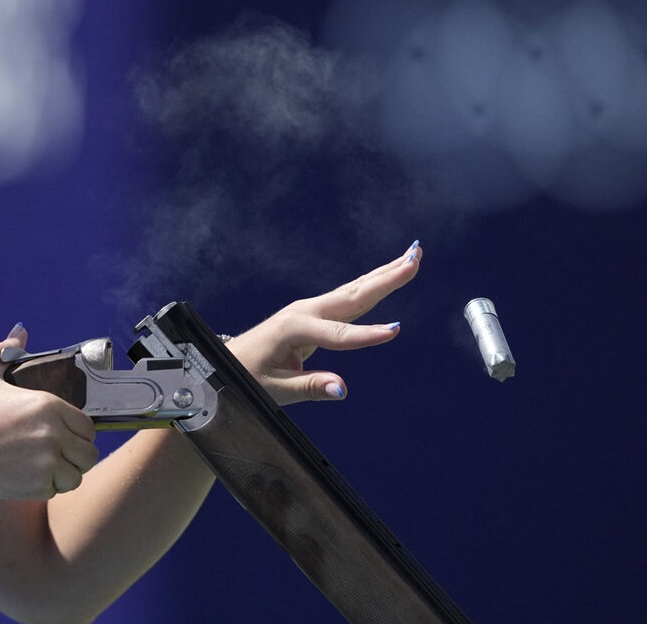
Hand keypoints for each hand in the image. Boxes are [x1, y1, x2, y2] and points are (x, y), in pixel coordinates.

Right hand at [0, 326, 98, 502]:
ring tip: (47, 467)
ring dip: (66, 473)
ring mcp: (46, 463)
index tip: (62, 434)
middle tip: (57, 454)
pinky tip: (30, 477)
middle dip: (75, 454)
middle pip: (88, 452)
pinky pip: (57, 489)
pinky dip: (48, 486)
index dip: (77, 431)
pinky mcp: (36, 486)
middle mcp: (53, 434)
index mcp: (47, 405)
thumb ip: (3, 350)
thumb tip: (21, 332)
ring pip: (77, 474)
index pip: (87, 425)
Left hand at [226, 241, 421, 404]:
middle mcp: (304, 311)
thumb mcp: (274, 388)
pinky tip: (389, 274)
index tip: (396, 331)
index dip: (366, 336)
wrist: (231, 359)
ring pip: (354, 290)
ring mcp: (310, 308)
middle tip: (416, 258)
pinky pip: (349, 296)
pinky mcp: (315, 312)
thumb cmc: (247, 375)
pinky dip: (372, 284)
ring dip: (385, 273)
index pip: (337, 335)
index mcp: (293, 329)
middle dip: (387, 277)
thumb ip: (309, 387)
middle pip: (353, 295)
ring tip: (413, 256)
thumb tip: (342, 390)